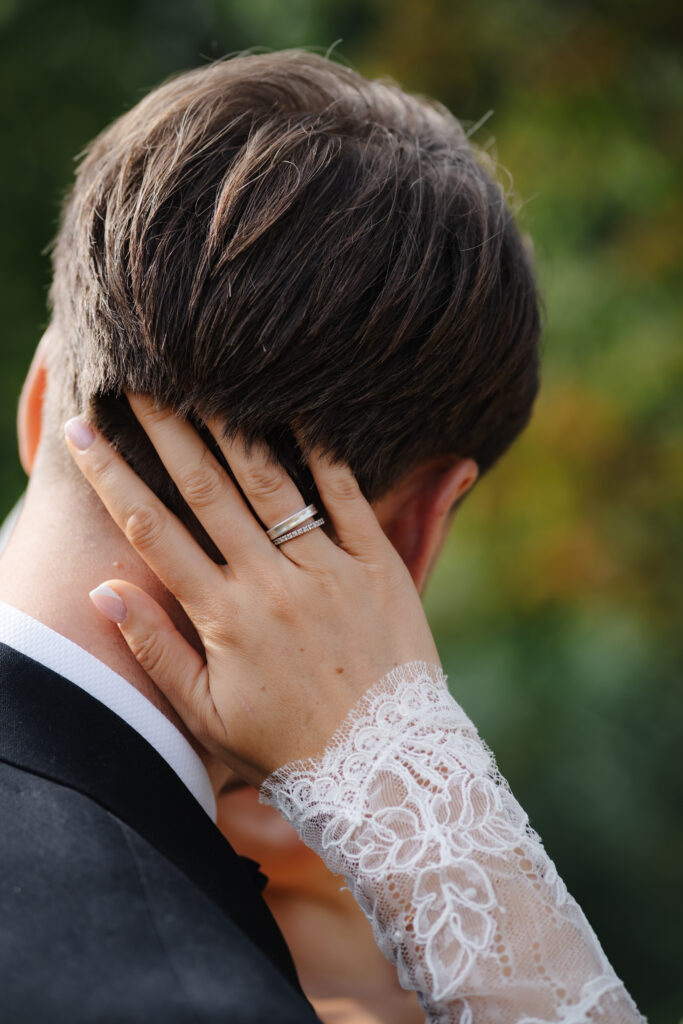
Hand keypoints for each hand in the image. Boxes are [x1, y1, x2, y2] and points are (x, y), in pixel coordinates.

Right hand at [65, 396, 438, 787]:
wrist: (384, 768)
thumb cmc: (287, 747)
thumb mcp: (207, 714)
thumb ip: (155, 651)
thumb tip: (105, 591)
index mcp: (223, 617)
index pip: (153, 530)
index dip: (113, 476)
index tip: (84, 432)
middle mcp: (271, 583)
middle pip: (206, 489)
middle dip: (166, 429)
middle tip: (140, 381)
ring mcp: (329, 570)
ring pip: (272, 482)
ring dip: (232, 426)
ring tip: (205, 381)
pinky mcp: (379, 565)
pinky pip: (347, 495)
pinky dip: (322, 451)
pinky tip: (298, 411)